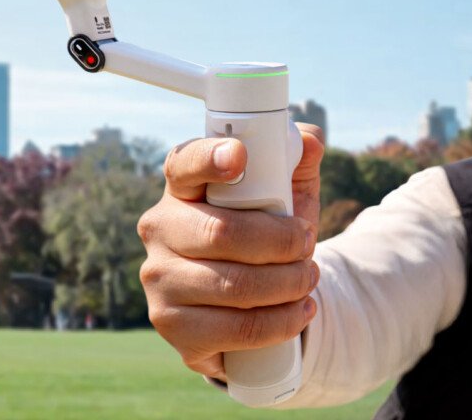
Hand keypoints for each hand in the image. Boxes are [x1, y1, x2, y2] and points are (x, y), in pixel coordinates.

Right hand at [137, 124, 326, 379]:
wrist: (254, 299)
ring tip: (309, 278)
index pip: (185, 164)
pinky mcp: (173, 326)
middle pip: (221, 233)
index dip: (209, 159)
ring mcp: (160, 280)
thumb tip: (311, 141)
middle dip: (280, 242)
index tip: (238, 156)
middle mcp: (160, 229)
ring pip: (234, 286)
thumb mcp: (286, 195)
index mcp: (183, 187)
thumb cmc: (268, 233)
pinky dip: (279, 322)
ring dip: (287, 283)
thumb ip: (296, 163)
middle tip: (308, 244)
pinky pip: (235, 329)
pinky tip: (299, 310)